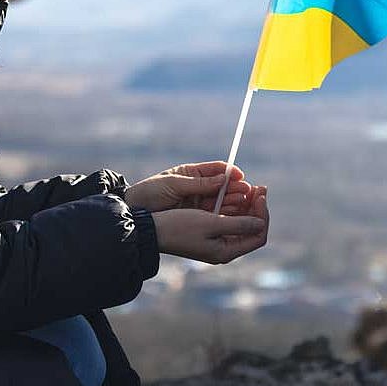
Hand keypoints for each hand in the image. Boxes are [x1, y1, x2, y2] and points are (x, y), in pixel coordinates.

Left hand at [124, 161, 252, 213]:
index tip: (241, 177)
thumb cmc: (150, 192)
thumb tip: (224, 178)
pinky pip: (216, 213)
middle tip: (250, 192)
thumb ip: (199, 183)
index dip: (231, 172)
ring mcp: (198, 201)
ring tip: (247, 203)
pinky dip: (227, 213)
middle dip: (237, 188)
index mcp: (192, 173)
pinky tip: (236, 213)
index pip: (217, 169)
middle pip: (224, 186)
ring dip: (235, 201)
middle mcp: (198, 186)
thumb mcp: (175, 185)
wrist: (136, 213)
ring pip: (223, 200)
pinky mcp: (197, 216)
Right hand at [151, 186, 268, 264]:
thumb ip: (238, 224)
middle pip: (251, 229)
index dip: (263, 214)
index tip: (260, 194)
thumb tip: (261, 223)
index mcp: (225, 251)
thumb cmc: (179, 227)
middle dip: (257, 207)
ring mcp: (216, 241)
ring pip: (240, 222)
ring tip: (248, 186)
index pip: (257, 235)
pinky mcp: (207, 232)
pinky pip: (228, 219)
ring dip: (246, 205)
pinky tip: (233, 193)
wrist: (152, 231)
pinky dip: (233, 206)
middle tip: (259, 187)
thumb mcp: (210, 222)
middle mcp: (223, 249)